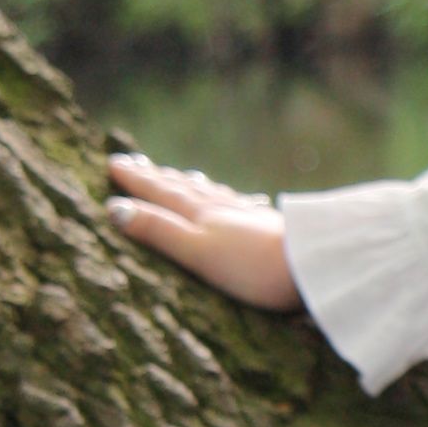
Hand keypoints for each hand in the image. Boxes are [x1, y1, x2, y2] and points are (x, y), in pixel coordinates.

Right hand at [106, 149, 302, 316]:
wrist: (313, 265)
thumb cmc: (253, 265)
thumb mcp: (197, 250)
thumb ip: (158, 231)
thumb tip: (115, 209)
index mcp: (201, 214)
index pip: (161, 193)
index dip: (137, 180)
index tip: (114, 163)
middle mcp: (223, 210)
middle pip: (185, 188)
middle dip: (159, 177)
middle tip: (138, 161)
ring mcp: (249, 218)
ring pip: (214, 195)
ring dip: (193, 184)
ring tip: (183, 175)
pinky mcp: (272, 232)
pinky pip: (244, 209)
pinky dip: (234, 201)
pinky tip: (246, 201)